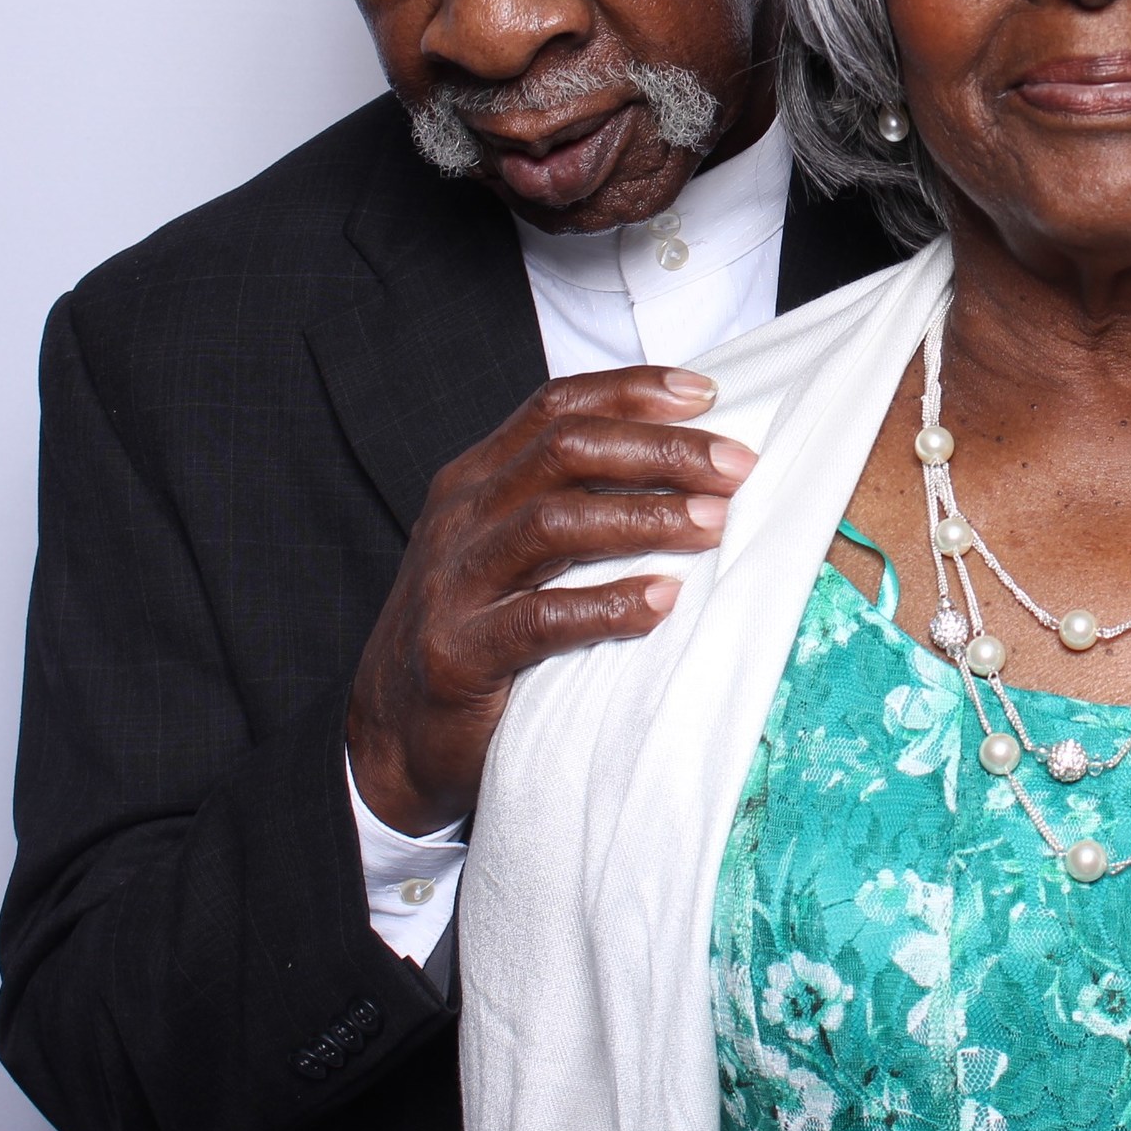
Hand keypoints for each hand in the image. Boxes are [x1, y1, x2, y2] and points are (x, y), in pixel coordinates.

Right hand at [344, 366, 754, 833]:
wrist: (392, 738)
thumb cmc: (478, 632)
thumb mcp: (511, 551)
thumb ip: (572, 503)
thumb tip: (689, 471)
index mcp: (475, 480)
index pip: (555, 407)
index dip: (632, 391)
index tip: (708, 393)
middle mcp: (461, 518)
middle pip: (566, 451)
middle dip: (661, 450)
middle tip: (737, 467)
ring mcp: (453, 583)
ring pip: (554, 522)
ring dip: (645, 517)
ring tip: (715, 523)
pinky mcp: (459, 653)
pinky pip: (540, 619)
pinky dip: (609, 605)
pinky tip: (664, 602)